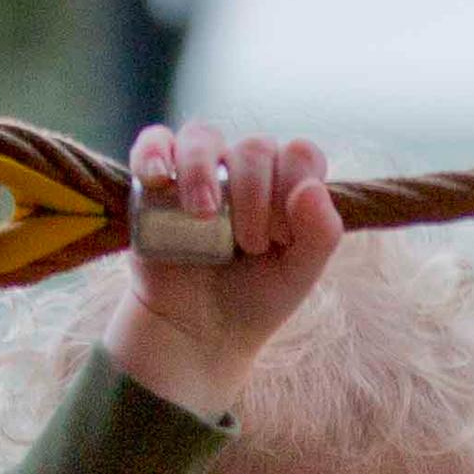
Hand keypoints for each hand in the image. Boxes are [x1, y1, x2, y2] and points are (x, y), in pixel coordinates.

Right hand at [101, 122, 346, 424]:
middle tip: (250, 246)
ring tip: (204, 214)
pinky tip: (159, 177)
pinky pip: (153, 144)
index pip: (300, 154)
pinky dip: (154, 152)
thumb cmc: (254, 300)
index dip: (295, 186)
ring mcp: (198, 174)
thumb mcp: (298, 275)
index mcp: (284, 186)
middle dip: (255, 194)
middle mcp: (242, 172)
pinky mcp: (155, 186)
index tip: (284, 237)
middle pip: (254, 147)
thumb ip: (320, 234)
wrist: (197, 335)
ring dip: (204, 172)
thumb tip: (312, 186)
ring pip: (203, 137)